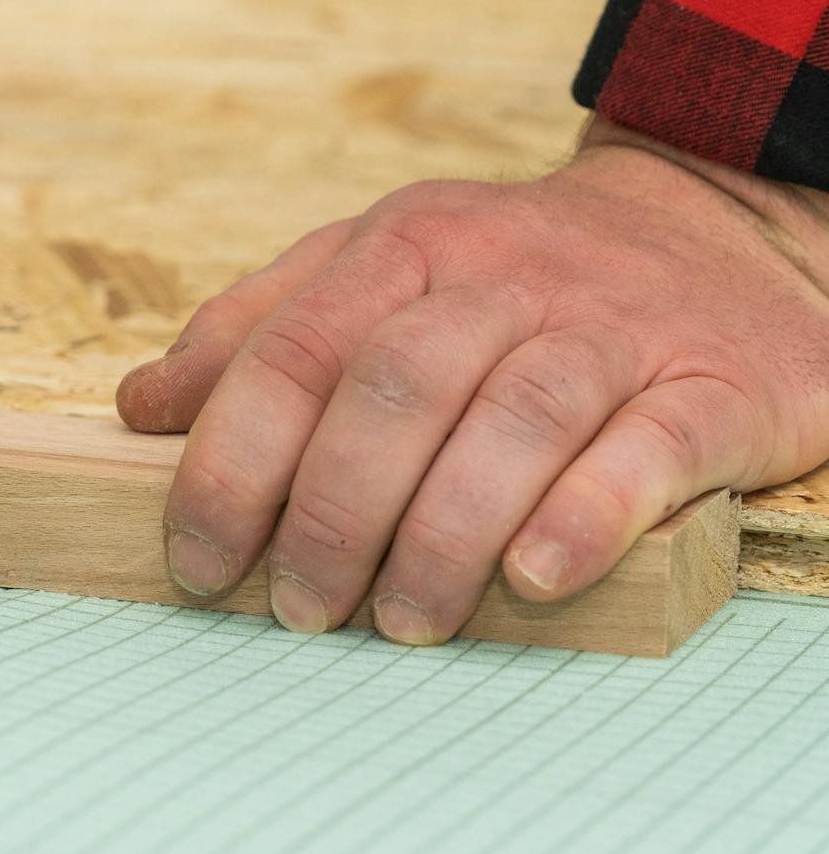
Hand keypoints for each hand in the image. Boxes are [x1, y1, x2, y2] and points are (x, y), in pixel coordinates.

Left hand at [117, 119, 828, 641]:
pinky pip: (644, 452)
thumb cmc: (505, 275)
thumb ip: (257, 327)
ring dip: (442, 534)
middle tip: (298, 608)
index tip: (197, 556)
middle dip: (330, 510)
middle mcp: (502, 276)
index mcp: (404, 244)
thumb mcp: (373, 267)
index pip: (295, 350)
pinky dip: (582, 518)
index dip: (233, 459)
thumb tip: (143, 406)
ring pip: (514, 421)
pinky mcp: (710, 386)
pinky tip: (530, 579)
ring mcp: (609, 327)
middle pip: (394, 387)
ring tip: (400, 621)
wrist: (708, 232)